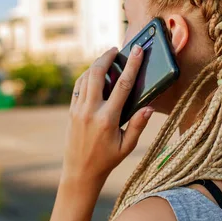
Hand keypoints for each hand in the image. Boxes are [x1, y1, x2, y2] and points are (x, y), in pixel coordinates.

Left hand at [63, 46, 153, 185]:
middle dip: (107, 57)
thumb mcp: (127, 146)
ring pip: (85, 77)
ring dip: (96, 64)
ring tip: (107, 58)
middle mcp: (91, 111)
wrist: (80, 171)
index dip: (132, 65)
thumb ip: (138, 125)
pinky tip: (94, 73)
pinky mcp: (71, 111)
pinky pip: (78, 86)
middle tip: (116, 49)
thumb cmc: (107, 160)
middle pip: (97, 74)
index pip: (123, 85)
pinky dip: (86, 75)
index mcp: (108, 119)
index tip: (138, 51)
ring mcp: (78, 110)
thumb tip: (150, 107)